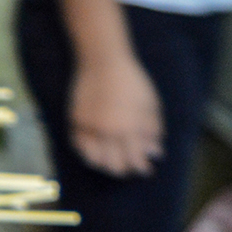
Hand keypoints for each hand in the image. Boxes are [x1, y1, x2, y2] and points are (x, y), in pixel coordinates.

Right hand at [69, 51, 162, 175]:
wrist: (103, 62)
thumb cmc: (132, 81)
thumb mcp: (150, 104)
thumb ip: (153, 129)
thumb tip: (155, 152)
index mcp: (130, 128)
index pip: (135, 160)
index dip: (143, 168)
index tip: (147, 169)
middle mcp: (108, 133)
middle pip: (115, 165)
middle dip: (125, 169)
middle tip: (130, 168)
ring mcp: (90, 128)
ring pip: (95, 161)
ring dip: (105, 165)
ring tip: (112, 163)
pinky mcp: (76, 122)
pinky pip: (79, 147)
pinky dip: (87, 153)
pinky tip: (95, 154)